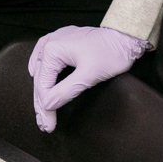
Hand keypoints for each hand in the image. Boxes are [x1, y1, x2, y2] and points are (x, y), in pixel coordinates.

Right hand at [27, 24, 148, 130]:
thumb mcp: (89, 76)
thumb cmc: (111, 53)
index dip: (45, 108)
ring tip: (41, 109)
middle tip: (44, 124)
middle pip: (41, 78)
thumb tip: (48, 104)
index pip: (43, 84)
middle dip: (42, 103)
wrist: (126, 37)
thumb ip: (66, 91)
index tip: (48, 125)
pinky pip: (45, 56)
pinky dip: (42, 70)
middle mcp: (50, 42)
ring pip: (42, 69)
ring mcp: (56, 39)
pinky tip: (36, 74)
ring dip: (41, 90)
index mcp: (53, 49)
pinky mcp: (64, 41)